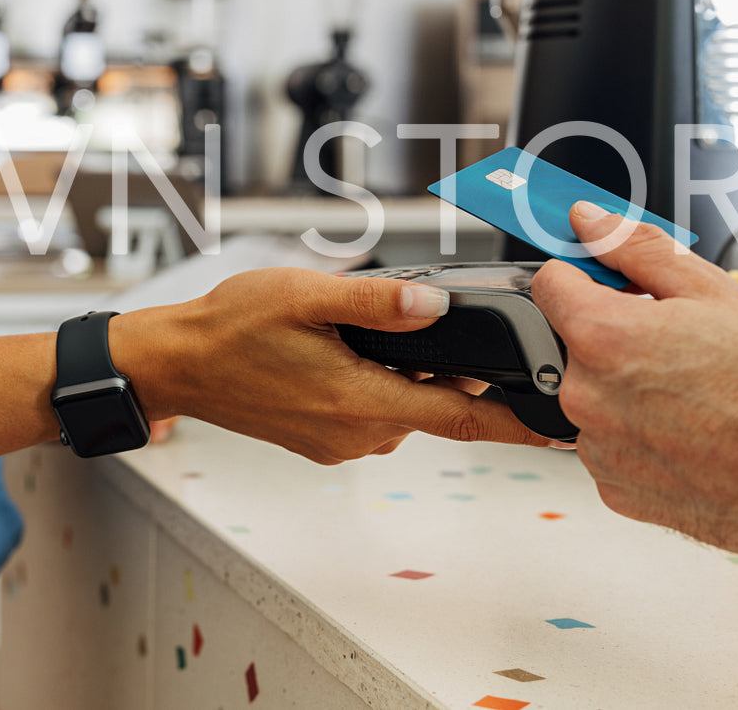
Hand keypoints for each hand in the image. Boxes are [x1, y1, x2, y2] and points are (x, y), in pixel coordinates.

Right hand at [111, 268, 551, 463]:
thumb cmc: (232, 327)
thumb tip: (437, 306)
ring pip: (404, 408)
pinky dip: (381, 385)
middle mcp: (357, 432)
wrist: (179, 362)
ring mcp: (340, 442)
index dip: (517, 425)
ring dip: (411, 377)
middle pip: (437, 408)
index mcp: (360, 400)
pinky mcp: (324, 440)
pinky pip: (374, 413)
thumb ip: (378, 302)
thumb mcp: (308, 295)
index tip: (559, 430)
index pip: (461, 419)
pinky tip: (351, 350)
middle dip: (455, 375)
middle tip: (446, 332)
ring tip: (376, 331)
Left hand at [530, 202, 737, 562]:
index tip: (614, 282)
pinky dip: (643, 439)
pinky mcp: (618, 492)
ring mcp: (600, 451)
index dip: (585, 275)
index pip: (550, 284)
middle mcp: (586, 398)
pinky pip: (613, 448)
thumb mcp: (713, 290)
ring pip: (596, 399)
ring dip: (628, 390)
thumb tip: (588, 220)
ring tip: (697, 395)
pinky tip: (694, 434)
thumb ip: (635, 248)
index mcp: (602, 338)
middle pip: (574, 345)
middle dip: (617, 335)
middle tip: (682, 343)